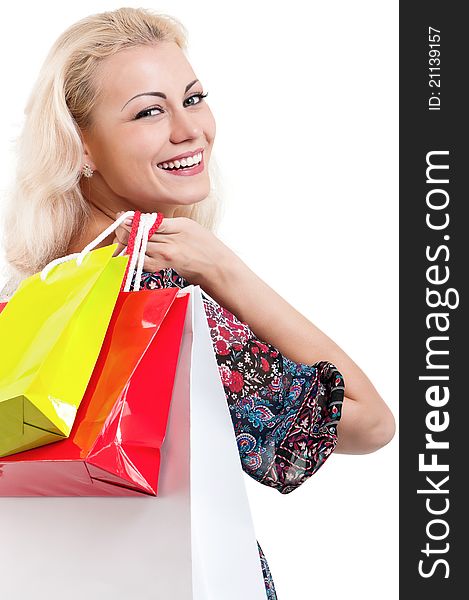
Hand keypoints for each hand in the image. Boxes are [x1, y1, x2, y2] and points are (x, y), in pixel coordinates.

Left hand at [112, 213, 231, 285]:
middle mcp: (167, 244)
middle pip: (138, 234)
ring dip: (126, 242)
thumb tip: (146, 221)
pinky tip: (127, 252)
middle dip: (125, 229)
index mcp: (175, 228)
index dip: (132, 219)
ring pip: (136, 247)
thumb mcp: (189, 226)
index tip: (123, 217)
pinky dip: (131, 255)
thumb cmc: (206, 246)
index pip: (147, 222)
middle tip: (119, 224)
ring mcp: (163, 257)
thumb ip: (167, 223)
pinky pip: (140, 261)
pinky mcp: (161, 267)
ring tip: (122, 237)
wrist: (216, 267)